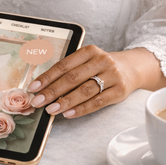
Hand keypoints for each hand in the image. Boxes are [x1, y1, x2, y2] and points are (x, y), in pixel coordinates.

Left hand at [26, 45, 144, 118]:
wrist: (132, 68)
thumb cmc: (102, 66)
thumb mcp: (88, 60)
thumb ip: (70, 70)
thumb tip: (44, 86)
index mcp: (89, 51)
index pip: (64, 65)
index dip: (47, 77)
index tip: (33, 87)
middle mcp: (101, 61)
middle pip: (72, 78)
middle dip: (52, 91)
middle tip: (38, 101)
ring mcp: (112, 76)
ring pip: (85, 91)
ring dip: (65, 102)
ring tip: (51, 109)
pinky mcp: (119, 91)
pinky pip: (97, 102)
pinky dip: (81, 109)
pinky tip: (68, 114)